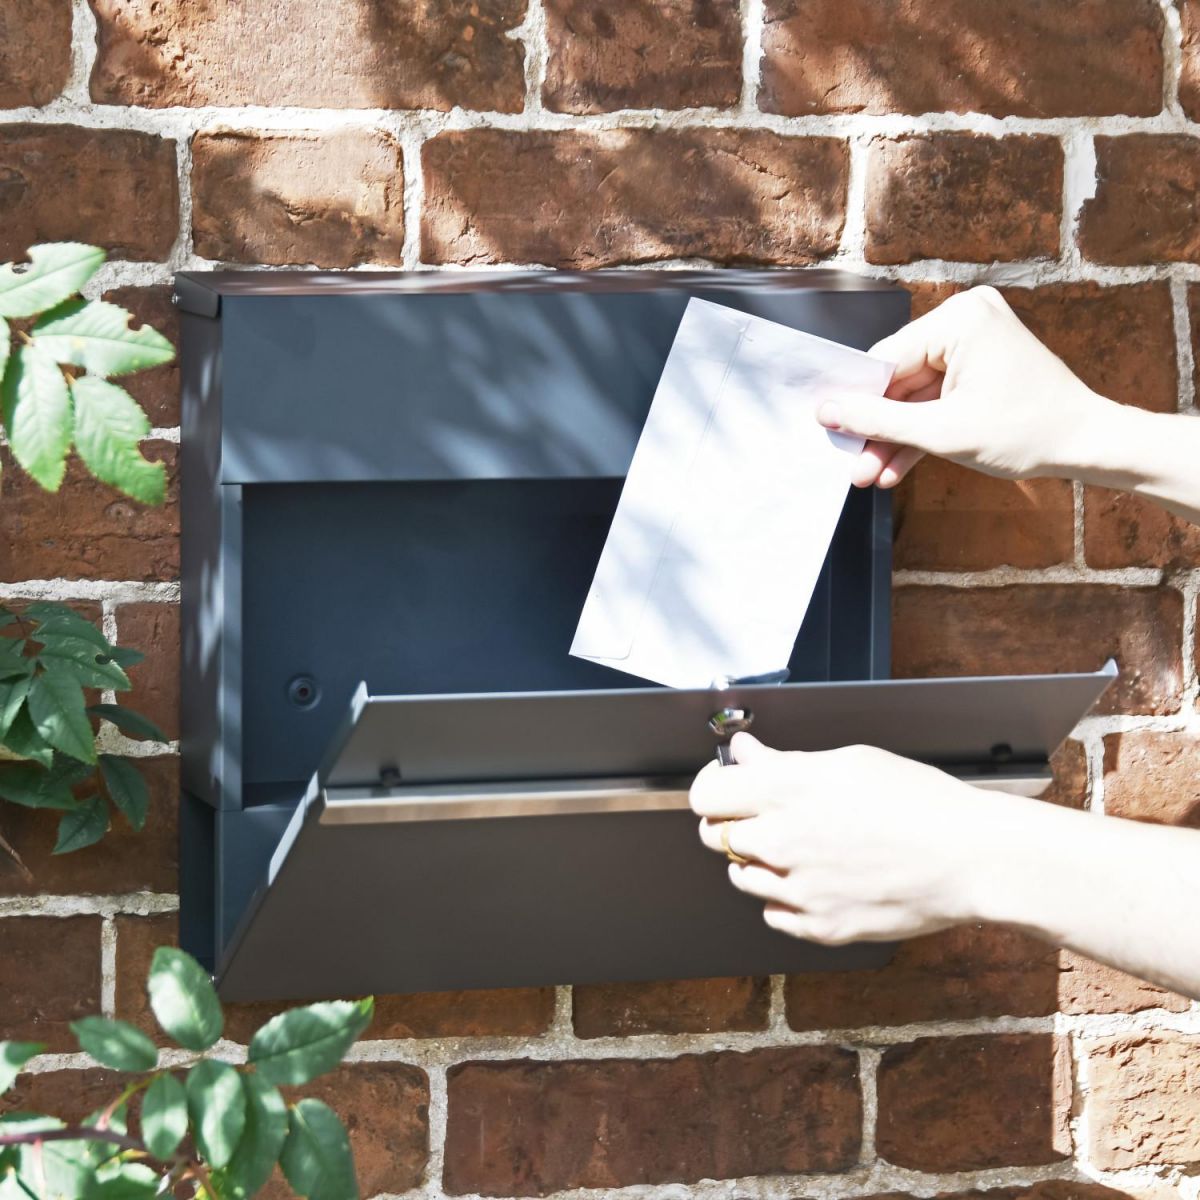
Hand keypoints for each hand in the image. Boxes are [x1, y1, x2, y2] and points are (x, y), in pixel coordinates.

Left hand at [690, 732, 996, 943]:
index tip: (723, 783)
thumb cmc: (921, 802)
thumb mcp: (849, 761)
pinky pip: (772, 913)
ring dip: (754, 860)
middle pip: (713, 836)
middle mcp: (783, 841)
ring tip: (798, 847)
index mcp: (788, 791)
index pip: (705, 794)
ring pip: (738, 876)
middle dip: (728, 822)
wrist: (972, 858)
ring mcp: (798, 889)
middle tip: (760, 814)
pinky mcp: (818, 927)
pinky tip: (814, 879)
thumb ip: (783, 761)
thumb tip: (744, 754)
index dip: (711, 786)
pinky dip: (783, 898)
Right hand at [818, 285, 1112, 488]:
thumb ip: (877, 419)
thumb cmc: (1028, 432)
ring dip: (896, 438)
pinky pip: (937, 399)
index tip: (829, 430)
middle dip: (878, 429)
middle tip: (853, 465)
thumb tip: (827, 411)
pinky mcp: (980, 366)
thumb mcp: (940, 431)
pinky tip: (895, 466)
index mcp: (959, 319)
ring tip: (871, 475)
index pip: (886, 360)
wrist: (1088, 445)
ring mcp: (974, 343)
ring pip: (916, 396)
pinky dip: (921, 431)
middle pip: (899, 379)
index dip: (856, 400)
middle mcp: (966, 319)